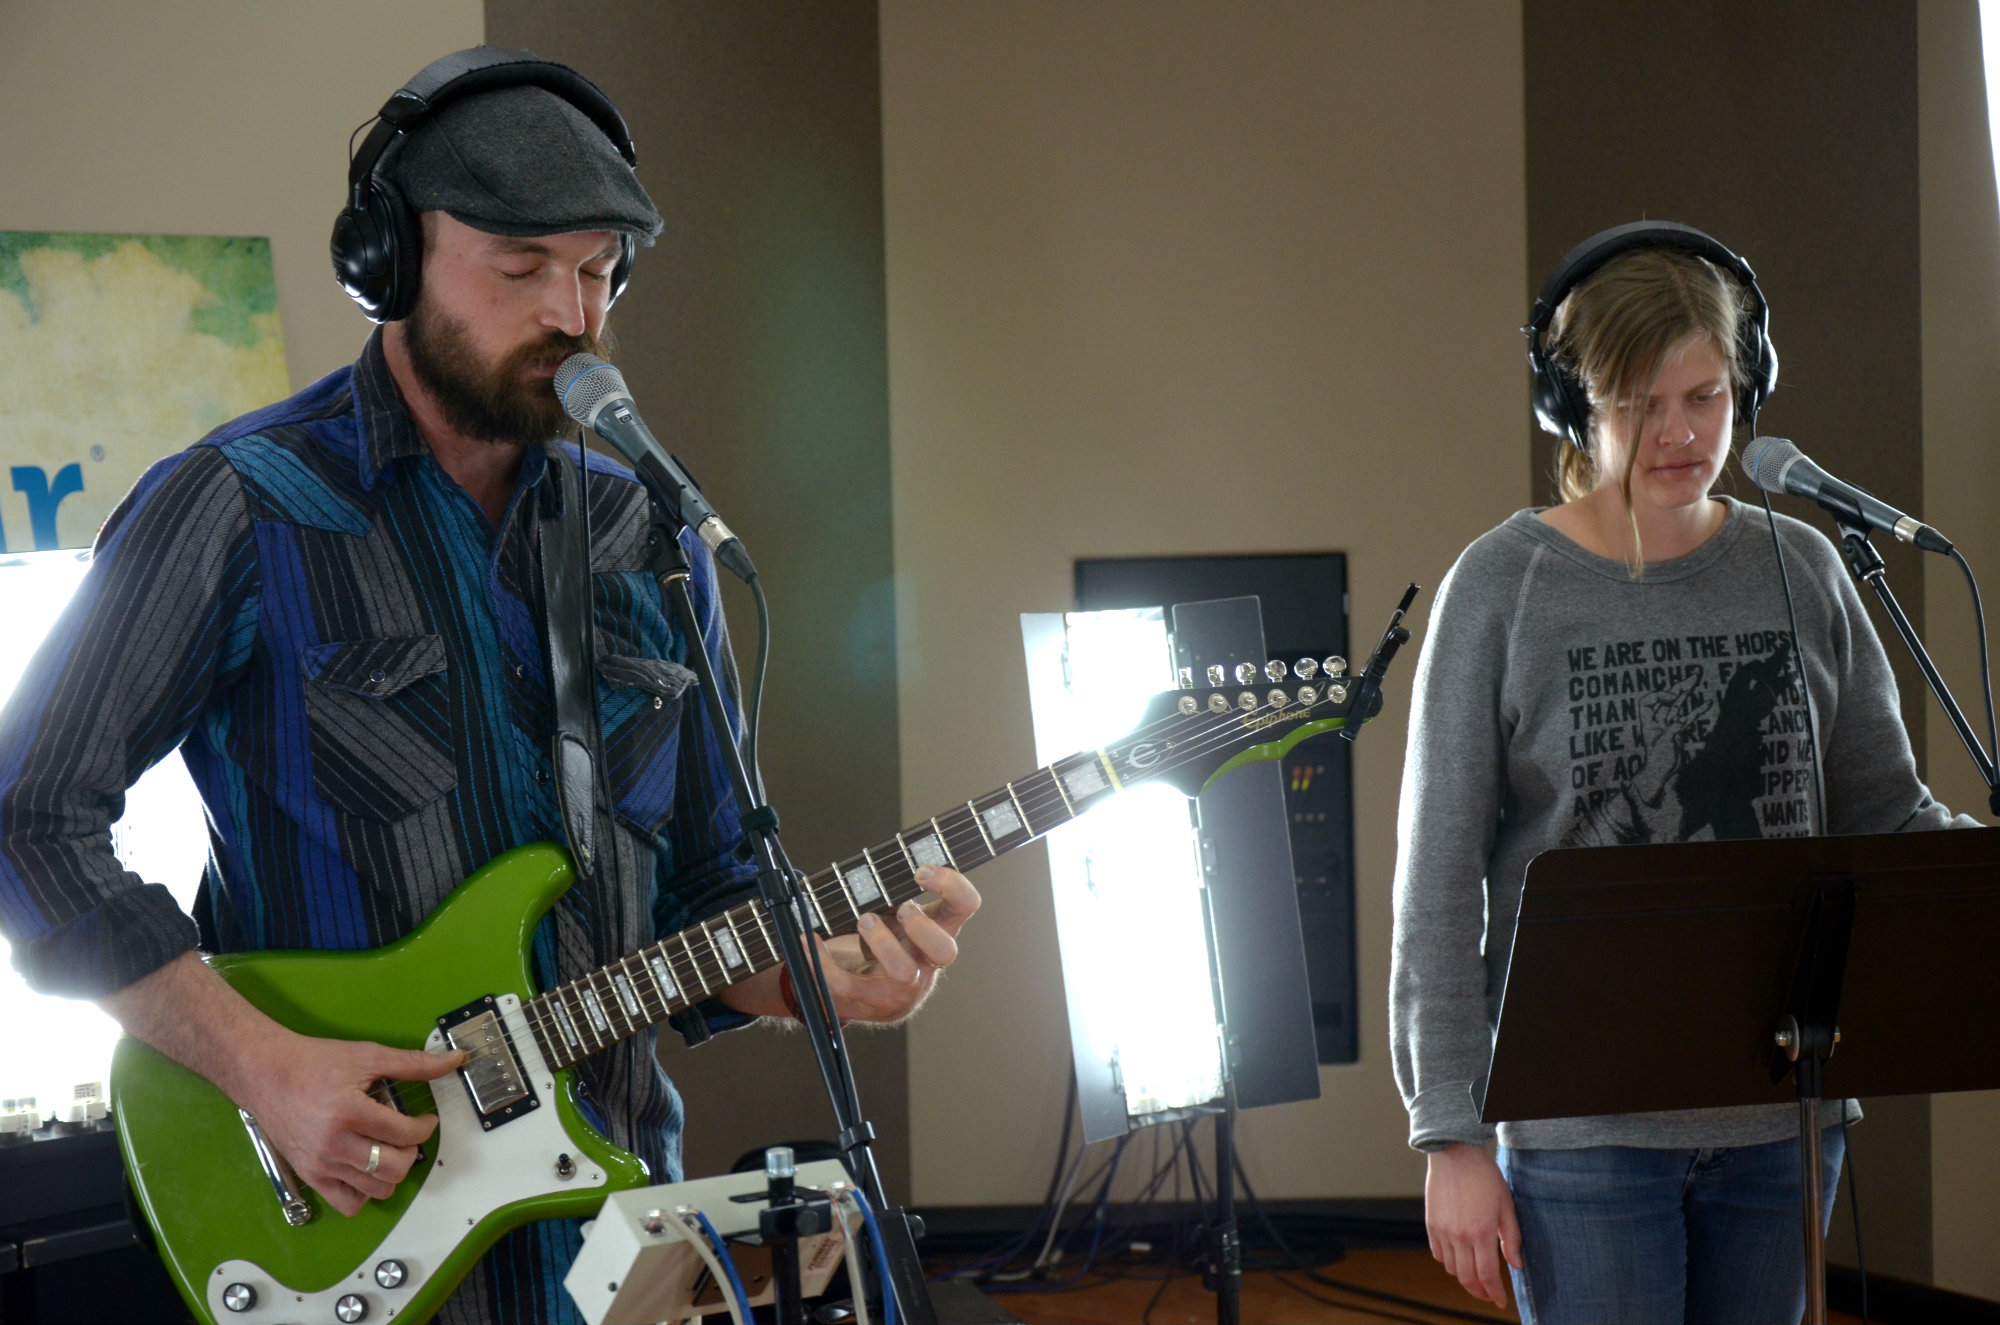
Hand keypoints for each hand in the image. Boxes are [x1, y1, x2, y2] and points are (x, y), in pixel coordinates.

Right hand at [235, 1031, 463, 1217]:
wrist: (266, 1074)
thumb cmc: (313, 1063)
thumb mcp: (367, 1055)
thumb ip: (413, 1063)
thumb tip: (453, 1060)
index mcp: (350, 1113)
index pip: (404, 1135)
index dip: (424, 1128)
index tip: (425, 1120)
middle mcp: (334, 1145)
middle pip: (394, 1168)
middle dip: (411, 1152)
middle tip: (407, 1135)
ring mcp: (320, 1165)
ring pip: (376, 1190)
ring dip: (392, 1173)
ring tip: (388, 1150)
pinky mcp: (310, 1176)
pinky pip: (348, 1204)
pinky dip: (365, 1192)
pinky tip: (367, 1169)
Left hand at [816, 864, 980, 1023]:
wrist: (862, 994)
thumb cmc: (883, 945)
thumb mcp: (896, 915)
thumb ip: (895, 892)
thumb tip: (874, 866)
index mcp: (938, 930)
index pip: (965, 906)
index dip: (952, 886)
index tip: (920, 871)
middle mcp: (926, 962)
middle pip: (945, 951)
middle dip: (921, 927)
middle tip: (901, 909)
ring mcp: (901, 986)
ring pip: (903, 972)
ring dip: (880, 942)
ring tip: (863, 920)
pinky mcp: (869, 1000)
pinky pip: (845, 985)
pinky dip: (822, 960)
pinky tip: (809, 939)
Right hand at [1425, 1142, 1522, 1308]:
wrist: (1455, 1153)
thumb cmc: (1484, 1176)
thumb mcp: (1506, 1205)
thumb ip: (1512, 1238)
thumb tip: (1516, 1264)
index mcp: (1481, 1232)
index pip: (1487, 1275)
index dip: (1494, 1292)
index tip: (1500, 1300)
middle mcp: (1459, 1235)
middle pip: (1467, 1278)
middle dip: (1479, 1292)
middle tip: (1488, 1294)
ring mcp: (1442, 1231)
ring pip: (1451, 1269)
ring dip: (1464, 1277)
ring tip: (1475, 1275)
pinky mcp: (1431, 1224)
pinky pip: (1438, 1254)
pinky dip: (1449, 1262)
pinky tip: (1459, 1258)